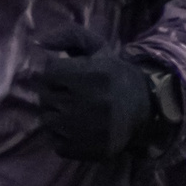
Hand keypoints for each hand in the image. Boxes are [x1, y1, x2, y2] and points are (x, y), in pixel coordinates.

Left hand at [39, 28, 166, 160]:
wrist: (147, 109)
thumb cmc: (115, 75)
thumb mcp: (97, 47)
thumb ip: (68, 35)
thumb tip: (37, 43)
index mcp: (91, 76)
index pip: (48, 73)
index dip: (57, 74)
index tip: (71, 77)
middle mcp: (88, 103)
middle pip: (45, 97)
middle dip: (56, 93)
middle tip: (75, 95)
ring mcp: (87, 130)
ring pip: (48, 120)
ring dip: (57, 115)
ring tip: (77, 112)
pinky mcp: (88, 150)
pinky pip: (57, 144)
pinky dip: (63, 137)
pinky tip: (79, 129)